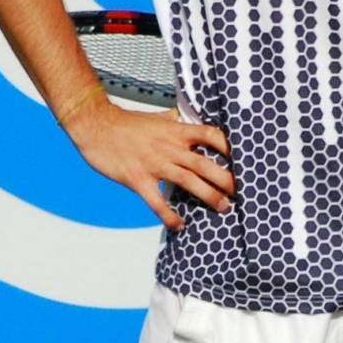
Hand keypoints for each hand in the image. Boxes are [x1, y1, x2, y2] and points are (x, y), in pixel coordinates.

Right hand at [64, 96, 233, 230]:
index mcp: (176, 131)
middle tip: (243, 192)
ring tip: (224, 208)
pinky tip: (180, 225)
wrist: (96, 126)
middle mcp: (169, 147)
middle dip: (226, 179)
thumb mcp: (158, 118)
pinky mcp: (138, 179)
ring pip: (188, 182)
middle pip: (205, 164)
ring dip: (208, 196)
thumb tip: (194, 117)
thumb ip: (178, 121)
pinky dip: (169, 215)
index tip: (245, 158)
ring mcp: (154, 164)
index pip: (210, 135)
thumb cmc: (128, 123)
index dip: (230, 147)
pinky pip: (157, 202)